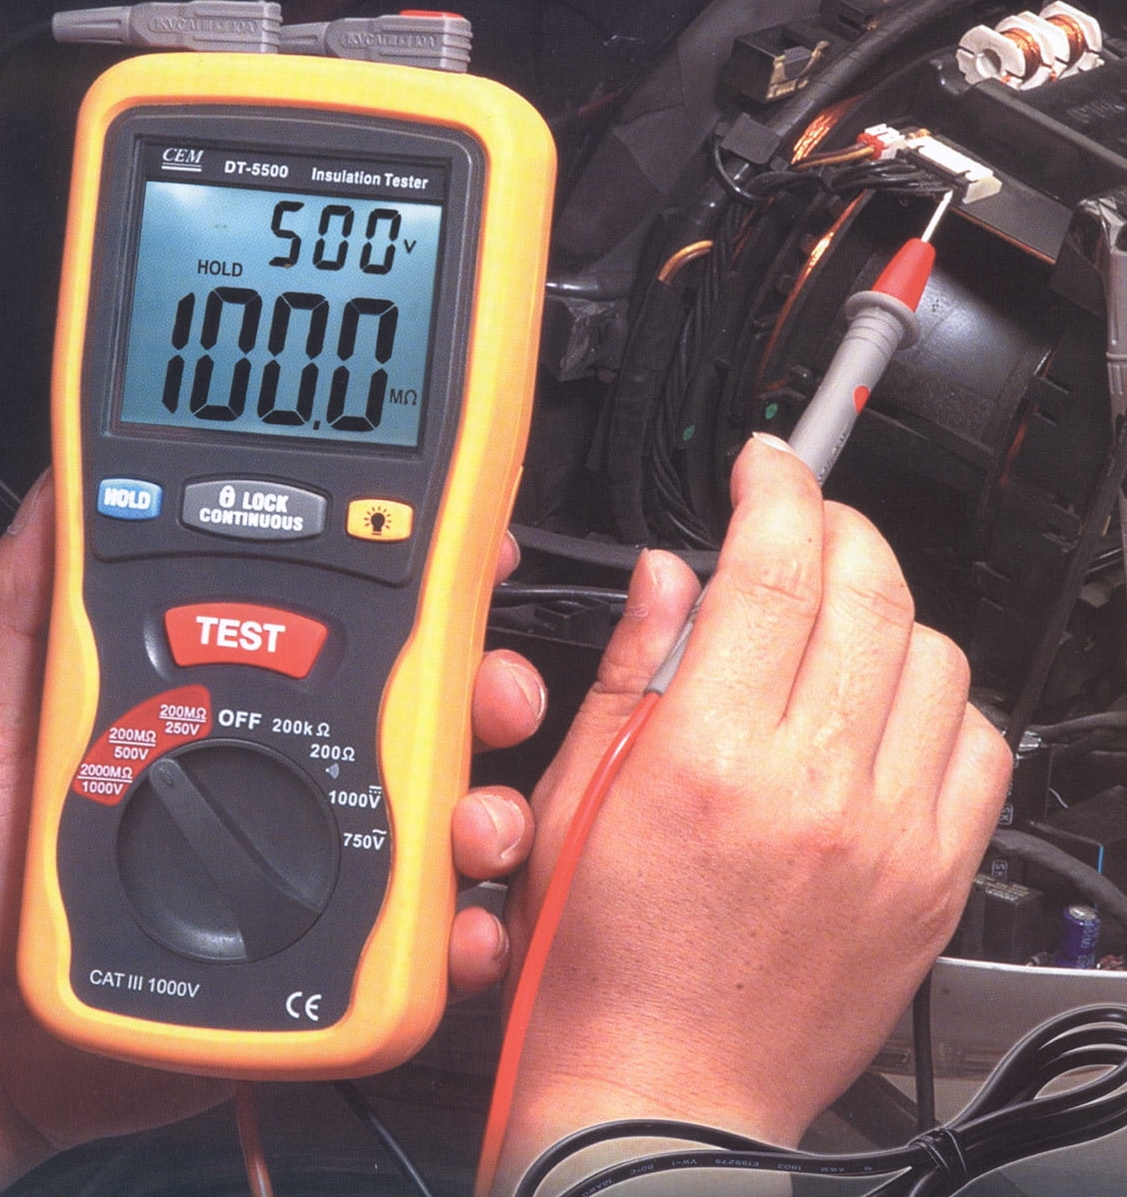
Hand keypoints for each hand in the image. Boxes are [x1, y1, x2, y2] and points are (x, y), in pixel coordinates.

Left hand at [0, 472, 541, 1196]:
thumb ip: (25, 600)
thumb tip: (65, 482)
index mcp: (244, 699)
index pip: (356, 624)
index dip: (428, 580)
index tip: (477, 550)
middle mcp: (302, 773)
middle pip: (433, 716)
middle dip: (490, 689)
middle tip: (492, 692)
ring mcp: (328, 865)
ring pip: (453, 818)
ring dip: (495, 810)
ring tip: (472, 824)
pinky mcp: (339, 957)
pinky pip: (429, 942)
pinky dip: (467, 936)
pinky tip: (457, 932)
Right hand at [496, 434, 1010, 1185]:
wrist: (665, 1089)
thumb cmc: (601, 961)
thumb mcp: (578, 796)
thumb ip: (633, 668)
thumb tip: (667, 575)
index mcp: (710, 757)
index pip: (772, 563)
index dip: (773, 486)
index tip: (764, 467)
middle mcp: (815, 786)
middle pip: (867, 587)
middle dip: (834, 527)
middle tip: (798, 529)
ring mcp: (890, 835)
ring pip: (934, 654)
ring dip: (883, 613)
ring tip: (832, 634)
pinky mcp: (933, 880)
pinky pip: (978, 745)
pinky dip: (936, 703)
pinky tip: (881, 717)